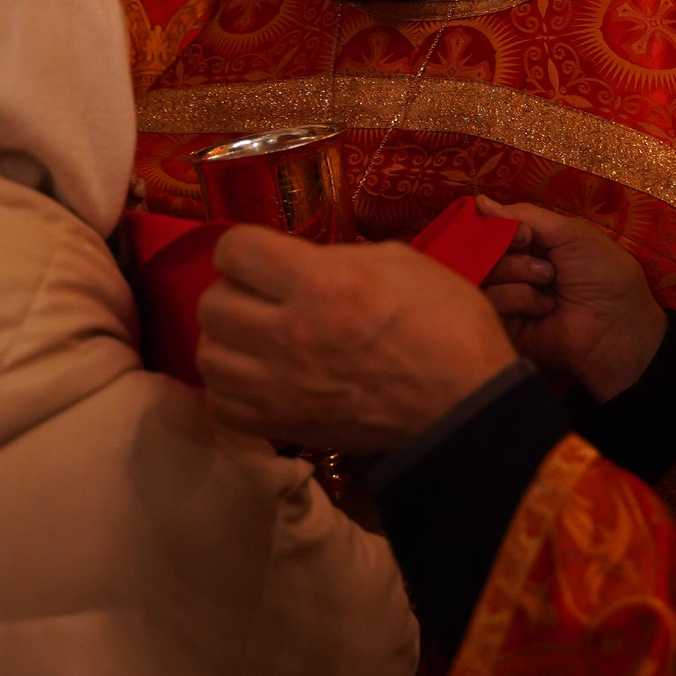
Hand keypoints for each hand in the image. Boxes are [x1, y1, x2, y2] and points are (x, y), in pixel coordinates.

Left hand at [198, 227, 516, 453]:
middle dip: (234, 291)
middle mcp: (291, 334)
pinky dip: (232, 387)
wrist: (467, 406)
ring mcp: (282, 387)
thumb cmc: (447, 324)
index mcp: (324, 282)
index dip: (245, 247)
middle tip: (262, 298)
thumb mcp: (400, 261)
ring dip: (227, 341)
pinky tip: (260, 377)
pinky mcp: (285, 427)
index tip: (262, 257)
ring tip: (256, 339)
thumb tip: (295, 263)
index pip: (234, 250)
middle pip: (211, 302)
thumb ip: (336, 256)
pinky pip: (221, 404)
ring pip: (207, 354)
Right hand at [475, 200, 665, 401]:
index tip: (523, 232)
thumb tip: (479, 201)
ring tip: (548, 281)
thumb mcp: (570, 233)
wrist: (616, 326)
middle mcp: (514, 266)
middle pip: (480, 246)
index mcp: (532, 243)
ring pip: (482, 272)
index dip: (499, 223)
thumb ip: (524, 216)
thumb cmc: (602, 273)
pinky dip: (516, 297)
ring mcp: (507, 295)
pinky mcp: (502, 324)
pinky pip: (487, 301)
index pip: (493, 224)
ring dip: (516, 271)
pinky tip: (544, 307)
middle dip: (508, 245)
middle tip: (533, 250)